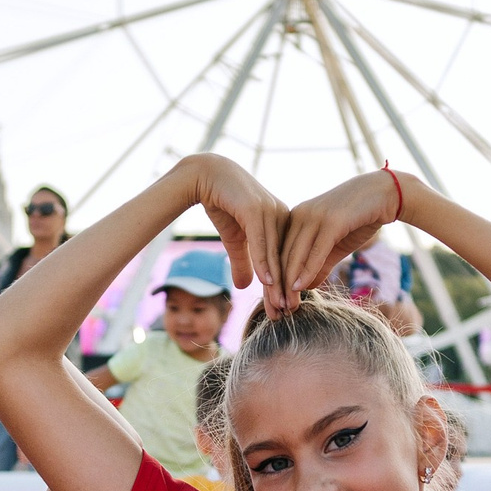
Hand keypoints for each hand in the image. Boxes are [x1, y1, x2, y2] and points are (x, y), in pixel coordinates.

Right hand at [182, 156, 288, 306]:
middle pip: (284, 259)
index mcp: (282, 221)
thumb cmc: (222, 204)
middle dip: (284, 289)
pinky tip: (267, 281)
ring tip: (278, 305)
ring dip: (277, 281)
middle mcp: (282, 215)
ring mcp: (271, 210)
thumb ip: (243, 261)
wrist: (204, 176)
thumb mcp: (234, 238)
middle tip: (285, 314)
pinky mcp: (257, 208)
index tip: (284, 310)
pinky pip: (262, 241)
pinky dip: (265, 262)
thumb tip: (245, 287)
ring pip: (275, 253)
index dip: (285, 285)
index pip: (285, 259)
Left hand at [277, 169, 402, 310]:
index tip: (275, 305)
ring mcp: (314, 216)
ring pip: (296, 254)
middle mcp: (300, 215)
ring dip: (290, 283)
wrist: (385, 194)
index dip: (277, 280)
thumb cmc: (360, 218)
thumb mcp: (335, 245)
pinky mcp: (331, 220)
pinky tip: (300, 287)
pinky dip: (307, 270)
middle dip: (280, 286)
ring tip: (287, 306)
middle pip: (283, 256)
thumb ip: (320, 263)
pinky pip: (315, 250)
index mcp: (296, 218)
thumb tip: (305, 286)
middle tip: (277, 311)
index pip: (280, 254)